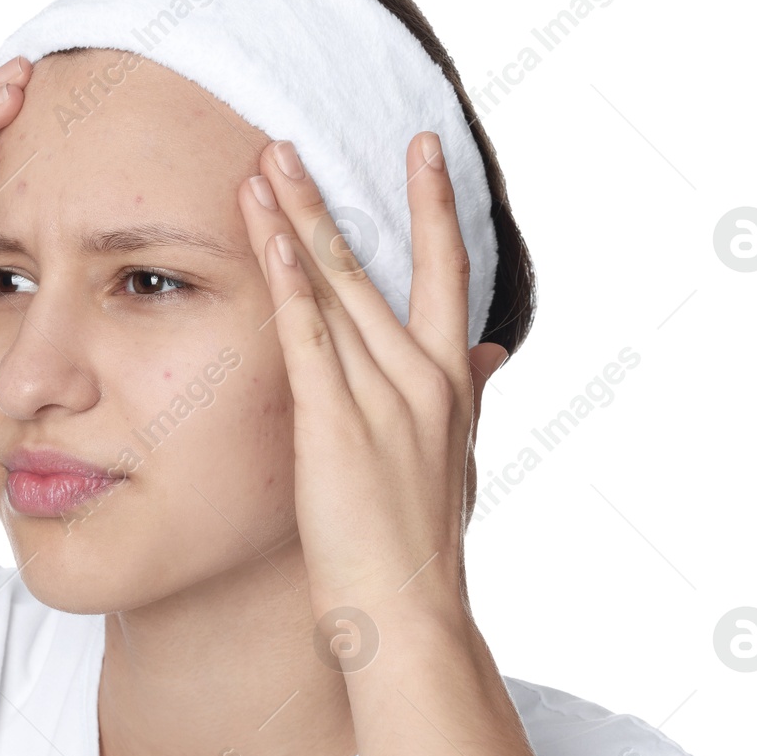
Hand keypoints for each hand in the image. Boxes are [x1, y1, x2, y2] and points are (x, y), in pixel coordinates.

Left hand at [236, 134, 509, 618]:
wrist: (410, 617)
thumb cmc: (421, 549)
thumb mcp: (459, 461)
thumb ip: (472, 398)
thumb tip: (493, 355)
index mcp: (453, 384)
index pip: (447, 273)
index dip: (434, 207)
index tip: (422, 149)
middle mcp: (426, 379)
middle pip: (382, 265)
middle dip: (339, 197)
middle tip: (294, 138)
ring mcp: (384, 399)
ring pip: (337, 289)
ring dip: (296, 223)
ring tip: (263, 165)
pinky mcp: (337, 426)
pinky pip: (308, 337)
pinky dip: (287, 282)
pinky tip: (265, 237)